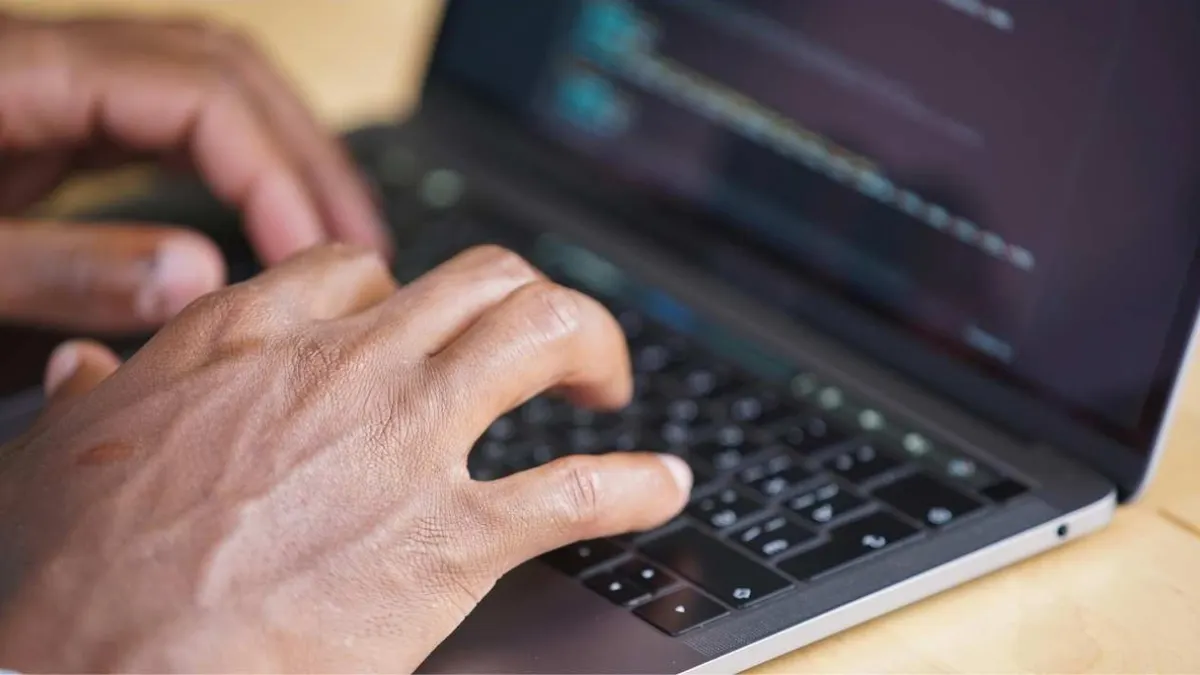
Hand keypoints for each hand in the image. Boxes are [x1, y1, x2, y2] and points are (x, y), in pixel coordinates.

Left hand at [0, 12, 388, 332]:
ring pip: (215, 87)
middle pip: (229, 73)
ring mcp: (60, 84)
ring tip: (335, 234)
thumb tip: (199, 277)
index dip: (275, 176)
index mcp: (19, 71)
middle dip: (310, 161)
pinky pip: (178, 118)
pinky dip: (242, 163)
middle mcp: (53, 61)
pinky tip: (267, 211)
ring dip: (289, 156)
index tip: (311, 257)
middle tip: (362, 246)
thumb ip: (65, 270)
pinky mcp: (60, 117)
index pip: (202, 94)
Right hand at [0, 244, 692, 672]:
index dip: (400, 294)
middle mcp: (347, 369)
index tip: (414, 328)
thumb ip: (95, 397)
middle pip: (481, 278)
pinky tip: (661, 487)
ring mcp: (407, 444)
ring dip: (595, 348)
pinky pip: (578, 489)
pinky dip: (636, 485)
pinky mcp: (453, 540)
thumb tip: (88, 371)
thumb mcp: (55, 455)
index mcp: (252, 338)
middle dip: (528, 298)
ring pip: (543, 336)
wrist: (100, 671)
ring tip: (608, 385)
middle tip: (546, 342)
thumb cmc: (69, 576)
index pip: (359, 268)